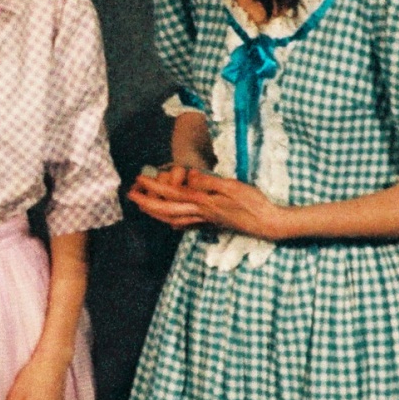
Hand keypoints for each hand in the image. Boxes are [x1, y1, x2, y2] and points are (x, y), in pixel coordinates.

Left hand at [131, 167, 286, 240]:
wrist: (267, 223)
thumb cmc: (253, 203)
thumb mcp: (232, 186)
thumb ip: (208, 182)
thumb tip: (188, 176)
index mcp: (203, 202)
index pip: (172, 194)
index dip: (153, 188)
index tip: (138, 181)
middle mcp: (200, 213)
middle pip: (166, 210)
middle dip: (146, 203)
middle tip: (131, 195)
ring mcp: (206, 220)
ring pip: (173, 219)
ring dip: (156, 213)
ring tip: (144, 206)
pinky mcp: (212, 223)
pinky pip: (186, 224)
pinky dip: (174, 222)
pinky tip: (171, 222)